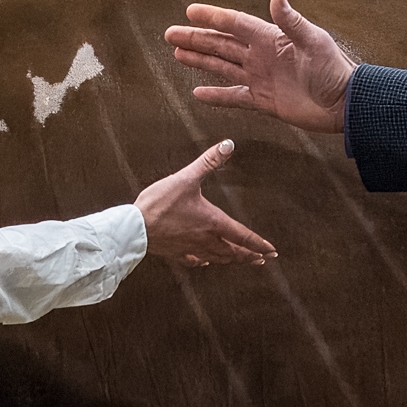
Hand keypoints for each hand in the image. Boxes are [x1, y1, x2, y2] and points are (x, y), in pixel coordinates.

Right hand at [136, 141, 276, 267]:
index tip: (271, 250)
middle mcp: (206, 239)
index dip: (259, 243)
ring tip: (241, 261)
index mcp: (213, 222)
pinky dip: (205, 262)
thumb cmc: (160, 203)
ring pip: (218, 258)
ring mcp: (191, 249)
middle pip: (233, 251)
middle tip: (262, 259)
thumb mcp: (186, 177)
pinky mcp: (176, 253)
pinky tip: (206, 262)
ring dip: (232, 260)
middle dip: (249, 256)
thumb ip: (209, 161)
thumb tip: (228, 145)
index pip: (243, 236)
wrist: (135, 227)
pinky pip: (195, 261)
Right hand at [165, 0, 355, 135]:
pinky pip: (234, 96)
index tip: (190, 11)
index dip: (212, 17)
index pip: (235, 24)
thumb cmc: (333, 69)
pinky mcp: (264, 100)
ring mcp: (261, 78)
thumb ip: (292, 21)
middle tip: (170, 33)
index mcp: (271, 38)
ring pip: (222, 66)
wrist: (344, 103)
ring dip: (201, 60)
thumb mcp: (313, 42)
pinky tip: (198, 93)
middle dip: (196, 38)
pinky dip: (216, 96)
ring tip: (178, 53)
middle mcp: (262, 56)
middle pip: (221, 44)